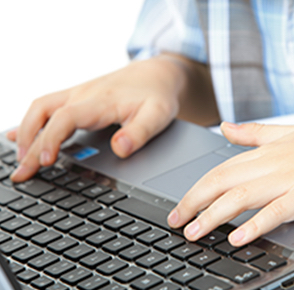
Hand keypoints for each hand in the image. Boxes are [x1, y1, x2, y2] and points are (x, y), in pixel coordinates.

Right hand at [8, 56, 186, 181]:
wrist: (158, 73)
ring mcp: (79, 94)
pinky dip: (33, 122)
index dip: (51, 140)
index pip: (64, 119)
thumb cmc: (157, 94)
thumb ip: (139, 133)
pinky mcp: (80, 97)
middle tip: (21, 173)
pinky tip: (23, 134)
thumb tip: (119, 149)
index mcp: (100, 101)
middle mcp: (83, 95)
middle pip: (42, 113)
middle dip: (28, 143)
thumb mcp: (157, 115)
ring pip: (40, 108)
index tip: (43, 162)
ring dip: (27, 132)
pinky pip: (49, 106)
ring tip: (21, 159)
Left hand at [168, 122, 293, 246]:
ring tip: (195, 231)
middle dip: (194, 203)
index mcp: (259, 155)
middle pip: (221, 183)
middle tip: (176, 221)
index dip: (195, 190)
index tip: (179, 206)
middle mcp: (267, 166)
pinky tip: (238, 237)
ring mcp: (285, 181)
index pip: (217, 172)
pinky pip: (276, 211)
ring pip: (240, 197)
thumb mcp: (283, 132)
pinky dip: (255, 224)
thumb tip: (224, 127)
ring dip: (214, 215)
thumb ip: (250, 133)